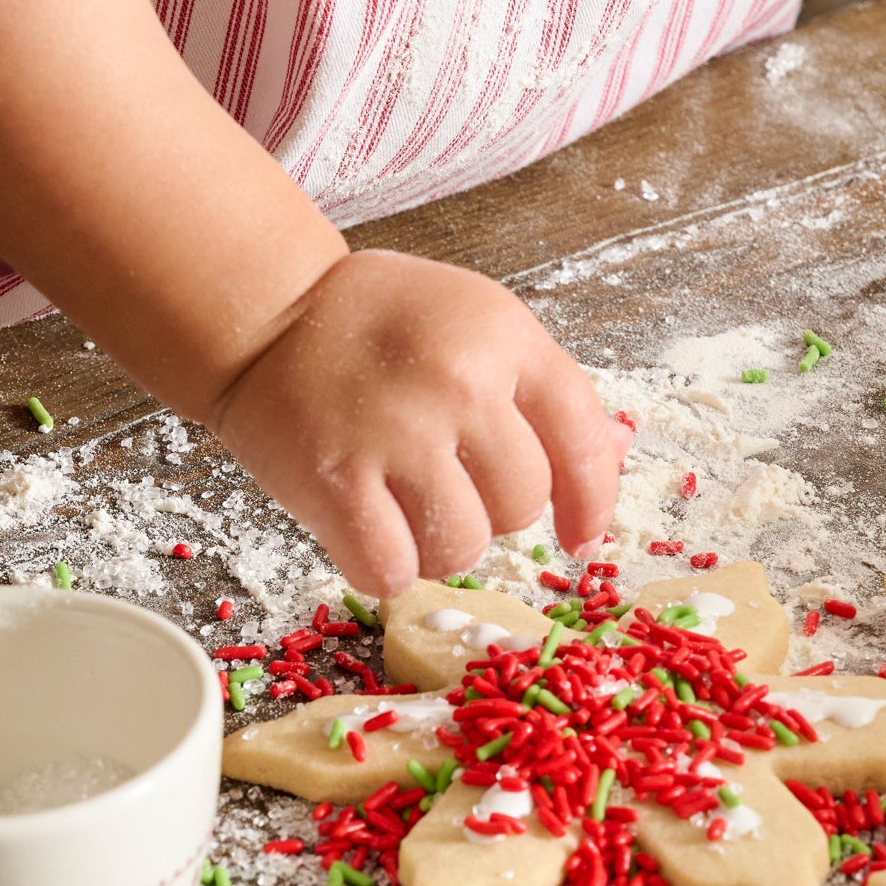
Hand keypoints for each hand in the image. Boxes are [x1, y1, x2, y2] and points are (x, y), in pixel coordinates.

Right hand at [207, 249, 627, 596]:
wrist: (268, 315)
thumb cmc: (382, 324)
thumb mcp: (480, 324)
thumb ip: (546, 391)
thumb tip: (617, 455)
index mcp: (504, 337)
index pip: (583, 440)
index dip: (591, 500)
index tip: (579, 533)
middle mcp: (457, 382)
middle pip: (521, 505)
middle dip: (493, 511)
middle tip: (448, 481)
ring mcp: (394, 432)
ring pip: (461, 548)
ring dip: (438, 546)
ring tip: (406, 504)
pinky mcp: (333, 480)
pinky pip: (391, 570)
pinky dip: (384, 565)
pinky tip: (370, 528)